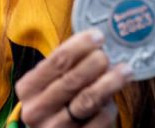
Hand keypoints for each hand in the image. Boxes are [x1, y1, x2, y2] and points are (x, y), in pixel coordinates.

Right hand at [16, 29, 131, 126]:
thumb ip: (70, 63)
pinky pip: (98, 120)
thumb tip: (98, 39)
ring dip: (110, 82)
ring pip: (87, 101)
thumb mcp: (54, 80)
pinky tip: (112, 101)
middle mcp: (36, 111)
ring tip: (126, 71)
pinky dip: (109, 107)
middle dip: (96, 63)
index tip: (99, 36)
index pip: (57, 61)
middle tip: (109, 56)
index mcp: (28, 88)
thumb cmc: (59, 99)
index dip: (81, 46)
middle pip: (72, 80)